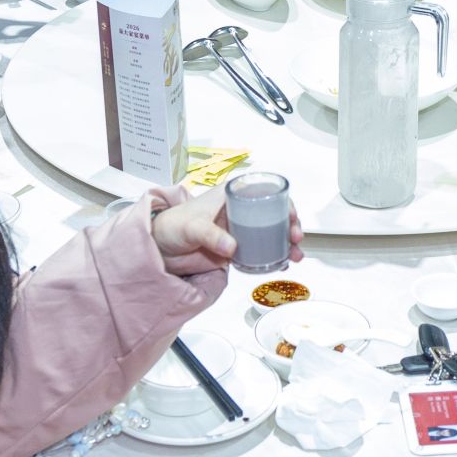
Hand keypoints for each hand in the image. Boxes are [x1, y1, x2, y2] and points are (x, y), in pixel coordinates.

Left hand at [152, 186, 303, 276]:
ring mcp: (239, 230)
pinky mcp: (236, 249)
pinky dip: (274, 257)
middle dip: (290, 226)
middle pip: (273, 214)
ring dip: (286, 244)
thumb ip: (210, 235)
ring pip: (270, 234)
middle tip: (296, 239)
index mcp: (231, 195)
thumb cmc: (173, 226)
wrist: (160, 248)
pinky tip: (283, 264)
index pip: (264, 192)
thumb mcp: (192, 226)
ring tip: (295, 256)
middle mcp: (240, 210)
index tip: (291, 217)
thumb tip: (232, 247)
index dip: (283, 203)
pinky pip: (260, 252)